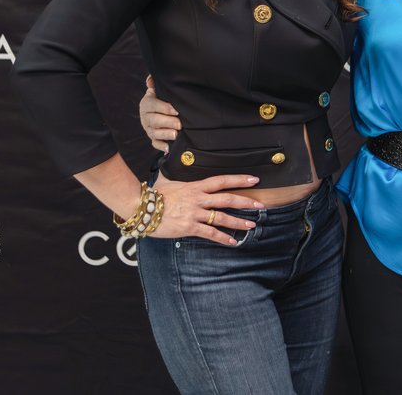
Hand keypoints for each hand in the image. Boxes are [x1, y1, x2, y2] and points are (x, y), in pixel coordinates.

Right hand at [140, 74, 180, 151]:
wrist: (159, 108)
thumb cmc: (162, 97)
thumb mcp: (158, 88)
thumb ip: (155, 82)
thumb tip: (150, 80)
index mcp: (146, 104)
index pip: (153, 105)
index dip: (164, 108)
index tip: (176, 110)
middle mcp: (145, 117)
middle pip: (153, 121)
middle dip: (167, 122)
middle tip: (179, 124)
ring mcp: (148, 128)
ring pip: (154, 133)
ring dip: (165, 134)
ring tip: (176, 135)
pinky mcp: (153, 138)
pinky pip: (155, 143)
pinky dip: (161, 146)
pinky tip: (168, 148)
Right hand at [151, 174, 266, 244]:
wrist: (141, 208)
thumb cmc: (153, 195)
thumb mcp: (168, 180)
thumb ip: (177, 175)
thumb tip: (174, 160)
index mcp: (195, 187)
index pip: (221, 180)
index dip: (239, 179)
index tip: (254, 179)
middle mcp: (198, 199)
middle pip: (227, 198)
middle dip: (246, 201)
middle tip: (261, 204)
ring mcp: (195, 213)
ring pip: (222, 217)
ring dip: (239, 222)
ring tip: (252, 225)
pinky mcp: (189, 227)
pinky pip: (210, 233)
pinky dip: (222, 238)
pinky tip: (232, 242)